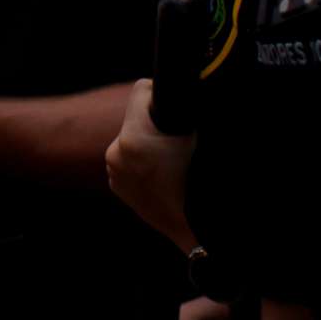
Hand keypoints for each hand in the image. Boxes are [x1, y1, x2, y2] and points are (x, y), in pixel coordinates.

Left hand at [105, 76, 197, 253]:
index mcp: (134, 140)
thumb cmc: (207, 184)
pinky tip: (164, 174)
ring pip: (132, 137)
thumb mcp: (205, 139)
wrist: (201, 232)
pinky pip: (129, 158)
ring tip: (175, 160)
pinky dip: (143, 160)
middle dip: (157, 121)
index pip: (142, 91)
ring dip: (149, 141)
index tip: (180, 106)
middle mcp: (116, 154)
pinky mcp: (116, 186)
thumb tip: (198, 87)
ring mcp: (113, 172)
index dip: (163, 93)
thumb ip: (193, 110)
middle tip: (182, 139)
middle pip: (137, 116)